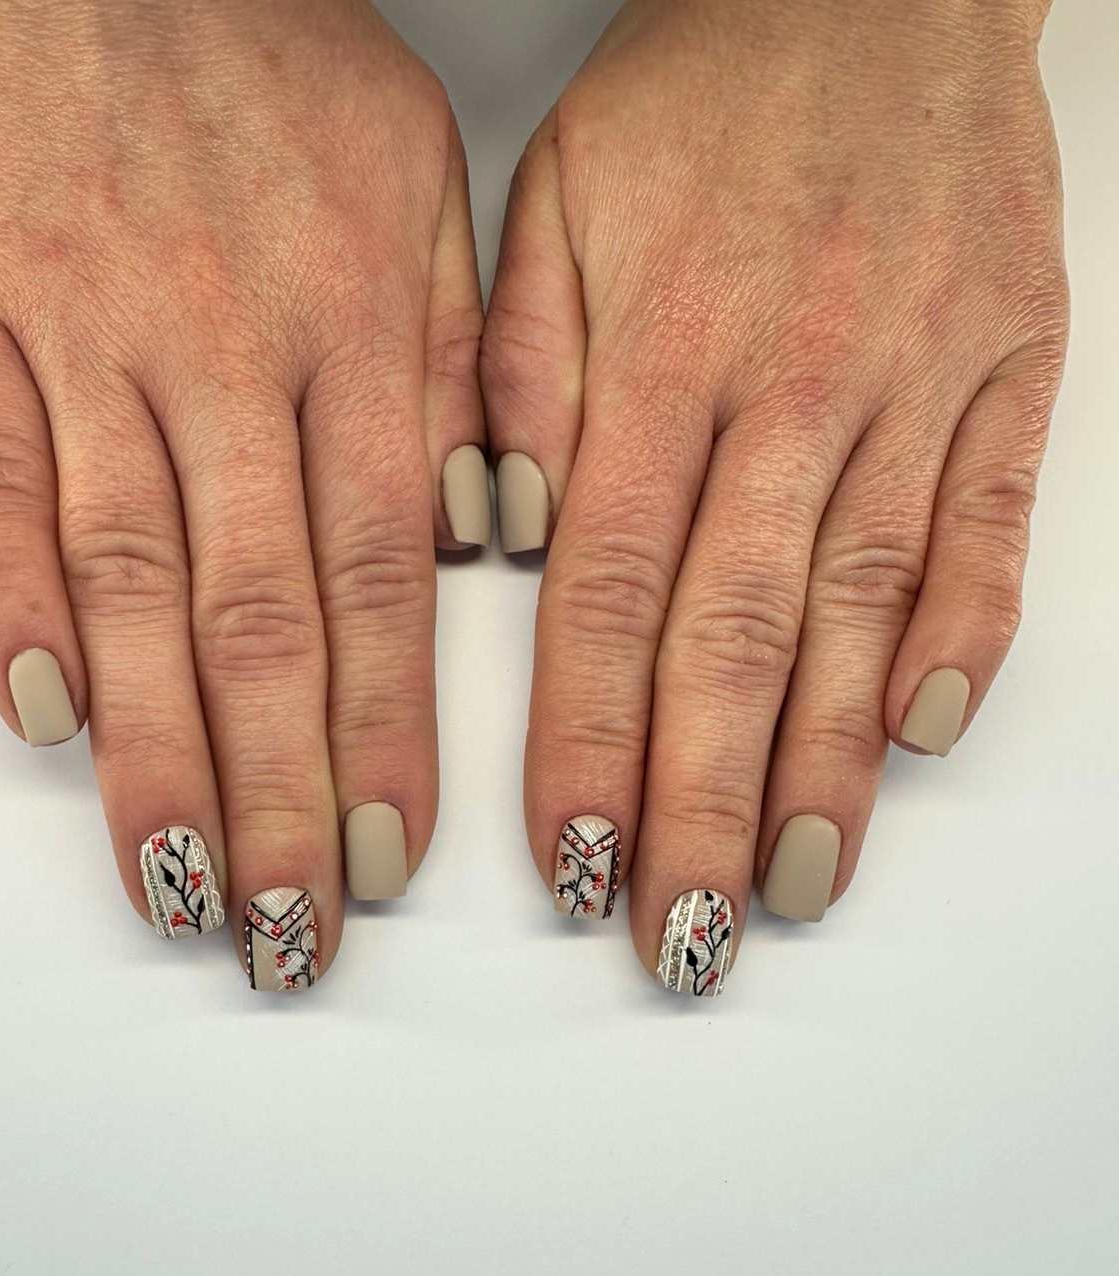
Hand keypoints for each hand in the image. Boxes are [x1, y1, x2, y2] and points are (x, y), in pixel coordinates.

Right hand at [0, 0, 487, 988]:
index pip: (380, 580)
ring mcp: (93, 338)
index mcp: (357, 328)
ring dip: (150, 747)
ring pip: (125, 579)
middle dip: (274, 793)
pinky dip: (10, 601)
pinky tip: (42, 719)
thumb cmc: (279, 58)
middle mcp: (227, 353)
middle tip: (283, 929)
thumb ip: (468, 365)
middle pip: (253, 617)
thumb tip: (484, 534)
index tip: (386, 860)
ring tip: (174, 884)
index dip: (381, 735)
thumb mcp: (431, 185)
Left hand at [481, 0, 1066, 993]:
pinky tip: (922, 739)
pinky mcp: (1009, 371)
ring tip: (790, 888)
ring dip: (825, 763)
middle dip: (702, 801)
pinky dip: (964, 635)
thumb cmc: (704, 97)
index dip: (592, 744)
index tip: (576, 862)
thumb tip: (506, 533)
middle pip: (736, 634)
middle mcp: (790, 383)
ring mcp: (913, 382)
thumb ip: (521, 369)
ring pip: (863, 607)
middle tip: (680, 936)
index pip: (609, 593)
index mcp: (662, 352)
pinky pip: (990, 525)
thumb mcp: (557, 200)